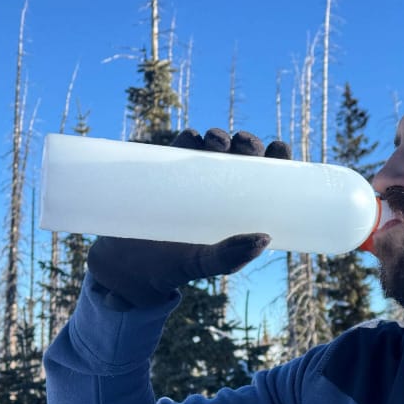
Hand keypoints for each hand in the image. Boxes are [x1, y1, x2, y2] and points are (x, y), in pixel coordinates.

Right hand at [86, 129, 291, 309]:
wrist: (126, 262)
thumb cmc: (171, 266)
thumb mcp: (201, 264)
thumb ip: (227, 257)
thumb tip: (263, 239)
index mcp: (240, 209)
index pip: (267, 180)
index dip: (277, 160)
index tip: (278, 148)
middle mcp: (222, 189)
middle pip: (243, 157)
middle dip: (248, 144)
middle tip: (243, 143)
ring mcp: (195, 177)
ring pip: (215, 147)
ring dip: (220, 137)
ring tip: (216, 141)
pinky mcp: (168, 170)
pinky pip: (182, 147)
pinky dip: (189, 138)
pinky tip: (193, 138)